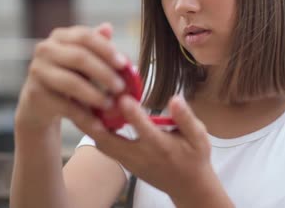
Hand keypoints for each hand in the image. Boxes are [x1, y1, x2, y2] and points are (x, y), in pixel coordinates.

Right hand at [15, 23, 127, 133]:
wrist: (40, 103)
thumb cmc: (69, 75)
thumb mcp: (84, 60)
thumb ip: (97, 45)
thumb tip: (108, 27)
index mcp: (60, 36)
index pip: (85, 36)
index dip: (106, 49)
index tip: (124, 63)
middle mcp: (45, 49)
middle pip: (79, 57)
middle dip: (104, 73)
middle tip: (122, 87)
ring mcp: (38, 71)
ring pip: (72, 82)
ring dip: (95, 95)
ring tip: (111, 105)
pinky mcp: (35, 94)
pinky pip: (65, 106)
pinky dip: (85, 117)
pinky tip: (99, 126)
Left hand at [84, 95, 231, 206]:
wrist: (188, 186)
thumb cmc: (194, 158)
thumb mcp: (199, 137)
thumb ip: (185, 118)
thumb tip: (176, 98)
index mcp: (161, 146)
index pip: (144, 129)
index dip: (132, 113)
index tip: (123, 97)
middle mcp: (141, 155)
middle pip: (109, 140)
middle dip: (94, 120)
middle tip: (86, 97)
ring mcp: (130, 161)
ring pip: (102, 144)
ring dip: (91, 125)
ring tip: (85, 101)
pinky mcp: (125, 163)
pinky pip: (105, 147)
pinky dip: (96, 131)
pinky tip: (93, 114)